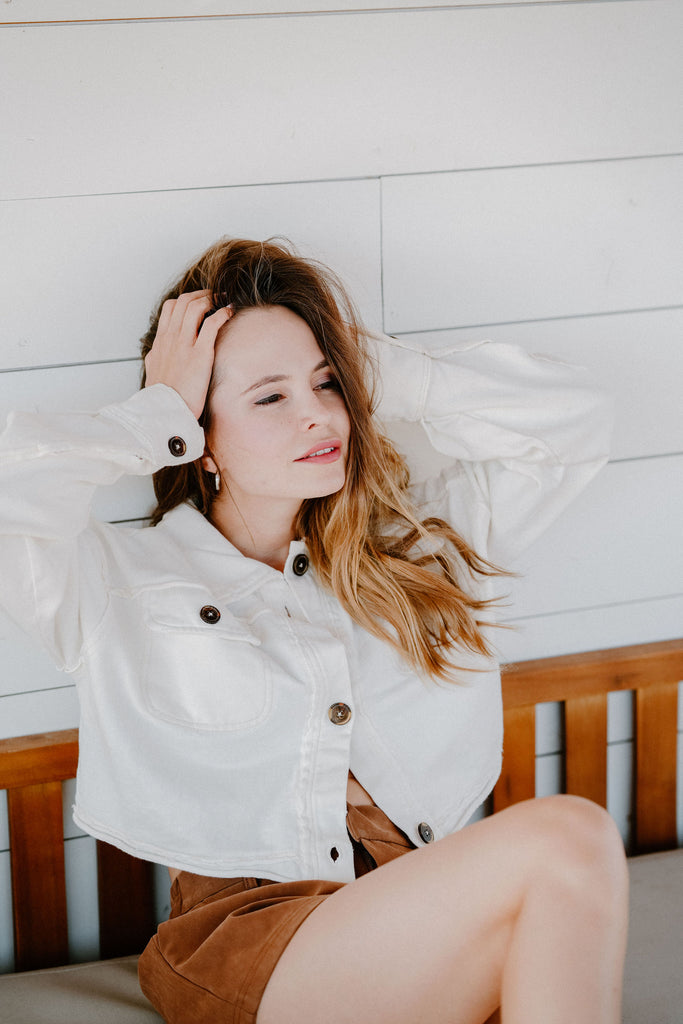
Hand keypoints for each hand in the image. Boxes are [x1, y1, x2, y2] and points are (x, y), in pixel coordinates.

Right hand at [144, 290, 233, 419]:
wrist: (164, 412)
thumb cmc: (161, 396)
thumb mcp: (152, 371)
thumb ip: (156, 357)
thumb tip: (156, 353)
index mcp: (161, 341)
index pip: (170, 307)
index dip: (187, 299)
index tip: (199, 301)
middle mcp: (171, 338)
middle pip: (184, 301)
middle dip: (202, 294)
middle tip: (215, 296)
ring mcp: (185, 345)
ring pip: (196, 307)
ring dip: (212, 300)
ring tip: (223, 301)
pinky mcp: (200, 355)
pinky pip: (212, 324)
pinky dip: (222, 314)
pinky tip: (230, 313)